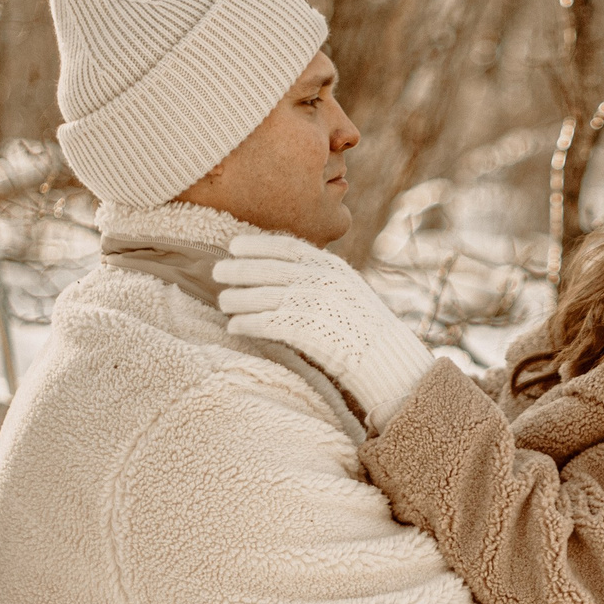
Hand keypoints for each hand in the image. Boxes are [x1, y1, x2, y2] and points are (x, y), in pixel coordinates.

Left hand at [214, 235, 436, 429]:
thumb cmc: (365, 329)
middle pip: (269, 269)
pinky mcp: (308, 330)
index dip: (257, 245)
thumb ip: (320, 278)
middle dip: (239, 270)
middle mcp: (322, 280)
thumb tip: (284, 273)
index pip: (286, 247)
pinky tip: (234, 326)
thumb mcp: (347, 291)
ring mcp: (315, 304)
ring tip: (223, 302)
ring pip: (263, 296)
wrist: (387, 359)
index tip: (234, 246)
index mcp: (332, 267)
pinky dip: (247, 324)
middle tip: (217, 271)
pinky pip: (267, 323)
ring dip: (238, 298)